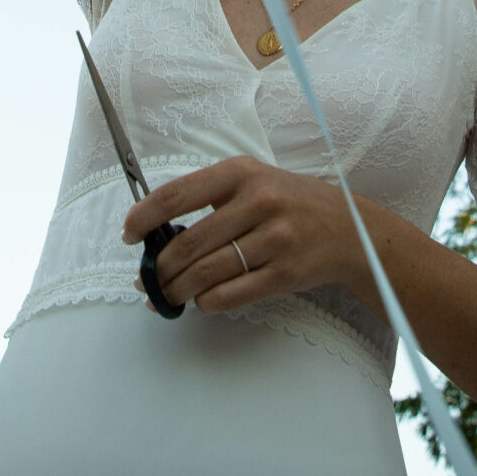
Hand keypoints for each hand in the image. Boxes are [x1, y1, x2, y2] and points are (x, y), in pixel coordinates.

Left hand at [126, 155, 362, 313]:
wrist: (348, 229)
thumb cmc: (289, 203)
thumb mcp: (253, 181)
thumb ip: (210, 199)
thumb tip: (157, 233)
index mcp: (240, 173)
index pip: (177, 194)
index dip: (144, 217)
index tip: (129, 235)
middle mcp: (258, 201)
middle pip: (188, 244)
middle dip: (158, 269)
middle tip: (145, 280)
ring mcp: (275, 238)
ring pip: (206, 273)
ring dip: (176, 291)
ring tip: (165, 296)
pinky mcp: (286, 273)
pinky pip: (231, 294)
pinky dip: (206, 302)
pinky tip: (200, 301)